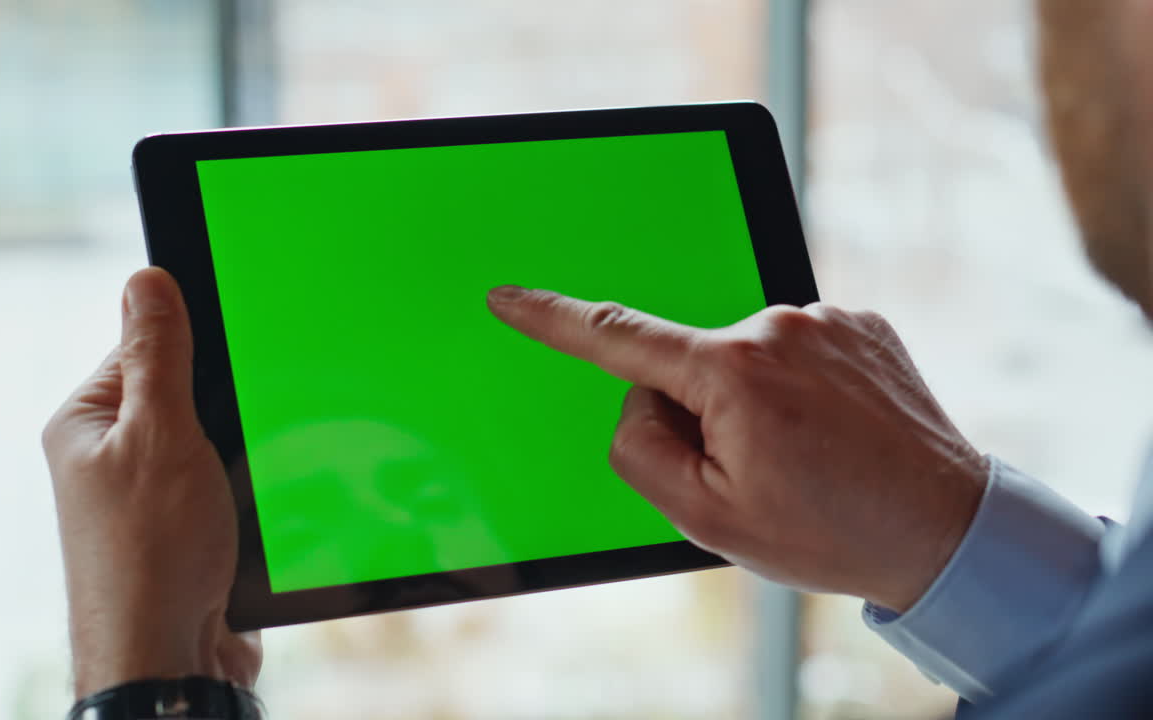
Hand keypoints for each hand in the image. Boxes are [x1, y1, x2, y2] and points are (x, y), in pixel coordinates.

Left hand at [43, 267, 261, 697]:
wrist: (171, 658)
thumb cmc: (151, 553)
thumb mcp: (159, 434)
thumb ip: (158, 355)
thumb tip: (148, 278)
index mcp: (87, 424)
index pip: (145, 349)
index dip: (196, 348)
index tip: (239, 354)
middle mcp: (113, 458)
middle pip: (189, 396)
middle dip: (229, 409)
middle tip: (243, 432)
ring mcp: (152, 498)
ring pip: (220, 444)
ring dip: (246, 456)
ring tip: (247, 483)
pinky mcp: (189, 531)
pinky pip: (232, 487)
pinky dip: (254, 492)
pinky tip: (260, 509)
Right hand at [487, 287, 986, 611]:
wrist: (948, 531)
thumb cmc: (828, 531)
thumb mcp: (705, 516)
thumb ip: (641, 448)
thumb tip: (641, 396)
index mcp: (730, 372)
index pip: (617, 336)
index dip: (552, 317)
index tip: (508, 296)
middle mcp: (776, 326)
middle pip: (688, 363)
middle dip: (701, 412)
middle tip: (762, 471)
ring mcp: (825, 318)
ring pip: (743, 357)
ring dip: (755, 400)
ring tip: (811, 455)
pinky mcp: (861, 322)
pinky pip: (794, 349)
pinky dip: (797, 387)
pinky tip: (834, 430)